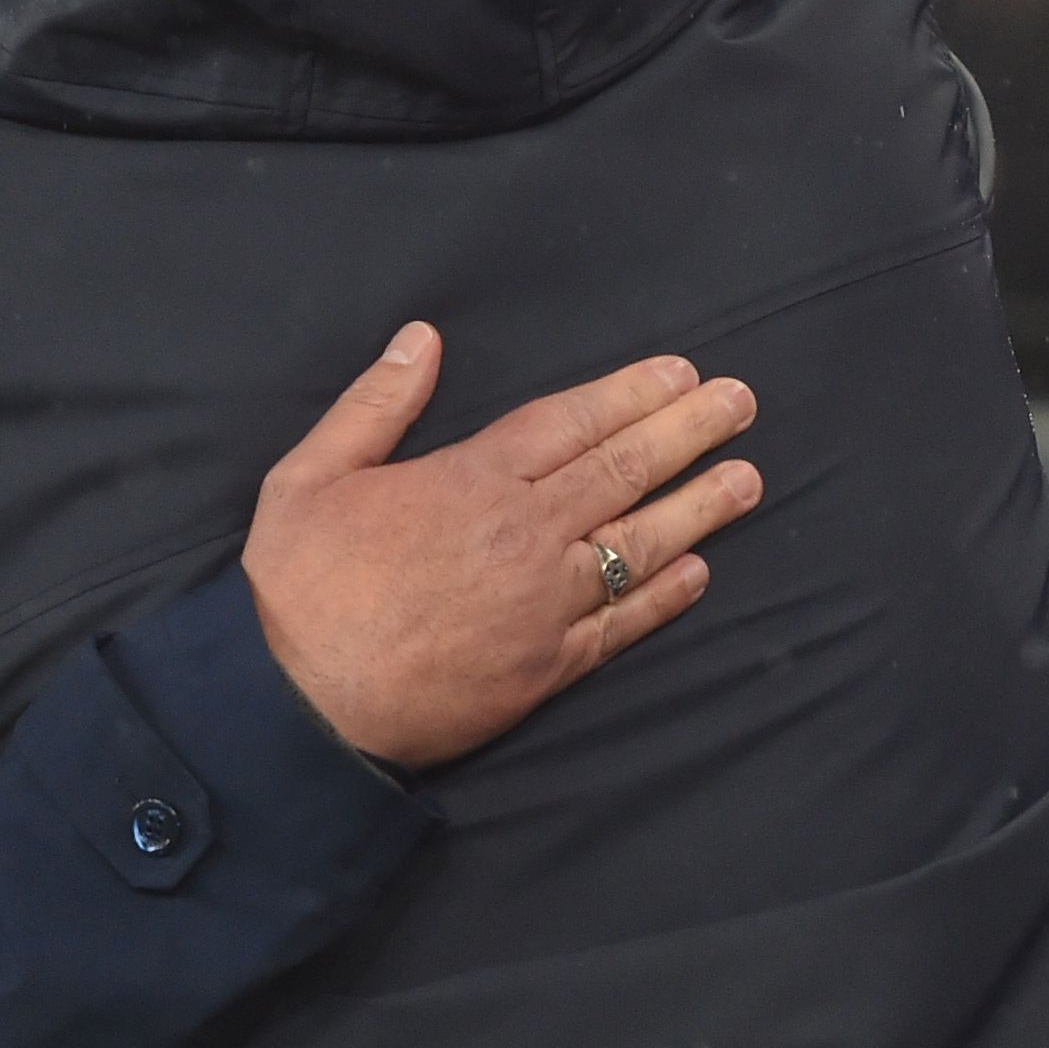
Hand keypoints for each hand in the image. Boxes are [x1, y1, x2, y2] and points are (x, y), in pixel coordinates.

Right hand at [245, 324, 761, 769]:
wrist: (303, 709)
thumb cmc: (300, 589)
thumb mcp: (311, 475)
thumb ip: (375, 404)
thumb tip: (424, 338)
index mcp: (473, 479)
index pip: (573, 421)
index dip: (633, 393)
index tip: (682, 373)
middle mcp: (525, 534)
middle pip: (624, 470)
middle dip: (689, 432)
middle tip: (742, 404)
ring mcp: (544, 604)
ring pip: (640, 544)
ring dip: (700, 508)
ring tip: (748, 480)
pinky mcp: (547, 667)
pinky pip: (622, 626)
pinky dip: (664, 598)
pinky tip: (700, 574)